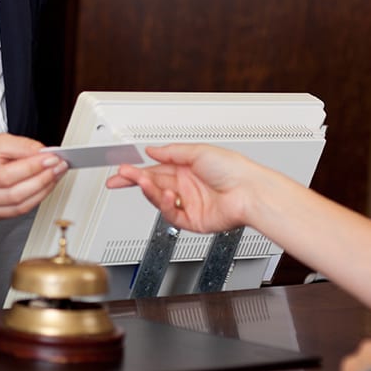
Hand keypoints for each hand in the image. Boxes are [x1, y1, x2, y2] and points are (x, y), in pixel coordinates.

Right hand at [0, 134, 66, 219]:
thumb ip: (20, 146)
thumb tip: (44, 154)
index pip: (6, 175)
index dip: (32, 168)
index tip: (52, 159)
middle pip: (15, 194)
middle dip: (43, 180)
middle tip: (58, 167)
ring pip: (20, 207)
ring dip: (42, 191)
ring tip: (54, 176)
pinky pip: (17, 212)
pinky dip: (34, 200)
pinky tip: (41, 187)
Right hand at [104, 143, 269, 233]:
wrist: (250, 192)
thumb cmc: (234, 169)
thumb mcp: (198, 151)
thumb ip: (171, 152)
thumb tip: (151, 150)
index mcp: (186, 169)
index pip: (154, 170)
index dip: (136, 171)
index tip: (121, 171)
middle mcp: (186, 186)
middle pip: (152, 185)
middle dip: (134, 181)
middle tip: (120, 178)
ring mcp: (189, 203)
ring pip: (159, 199)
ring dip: (148, 191)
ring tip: (142, 181)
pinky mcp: (193, 220)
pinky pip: (172, 214)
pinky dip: (166, 205)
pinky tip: (168, 195)